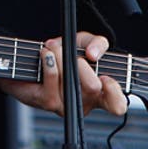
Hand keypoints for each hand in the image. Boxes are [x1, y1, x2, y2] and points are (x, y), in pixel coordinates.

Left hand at [0, 31, 127, 116]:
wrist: (30, 60)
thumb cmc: (63, 54)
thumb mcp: (85, 43)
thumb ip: (98, 43)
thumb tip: (94, 54)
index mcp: (100, 93)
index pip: (116, 104)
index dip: (115, 93)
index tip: (105, 77)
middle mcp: (84, 103)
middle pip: (93, 88)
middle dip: (83, 65)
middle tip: (76, 58)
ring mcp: (66, 105)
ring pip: (70, 80)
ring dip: (61, 57)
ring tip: (54, 48)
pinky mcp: (48, 102)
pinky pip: (53, 80)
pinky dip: (49, 62)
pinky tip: (45, 54)